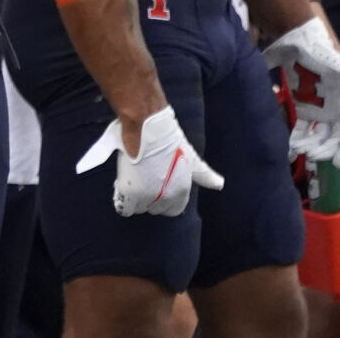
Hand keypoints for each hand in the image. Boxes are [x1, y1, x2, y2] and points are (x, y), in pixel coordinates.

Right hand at [77, 106, 223, 215]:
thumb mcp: (191, 158)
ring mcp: (147, 195)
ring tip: (131, 180)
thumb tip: (219, 184)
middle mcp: (166, 198)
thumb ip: (204, 174)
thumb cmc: (168, 140)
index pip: (171, 210)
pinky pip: (124, 208)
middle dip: (148, 198)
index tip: (155, 187)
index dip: (162, 200)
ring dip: (134, 199)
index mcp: (181, 191)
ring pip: (138, 208)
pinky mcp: (129, 190)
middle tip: (142, 180)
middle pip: (154, 209)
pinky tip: (121, 187)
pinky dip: (122, 202)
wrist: (148, 128)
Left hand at [262, 17, 339, 165]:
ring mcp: (318, 109)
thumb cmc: (319, 51)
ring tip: (299, 150)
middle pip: (334, 137)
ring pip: (318, 135)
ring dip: (311, 145)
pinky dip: (296, 138)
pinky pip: (301, 127)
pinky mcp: (301, 106)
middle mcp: (335, 109)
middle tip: (312, 155)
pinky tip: (289, 147)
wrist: (296, 40)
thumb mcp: (334, 62)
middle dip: (326, 148)